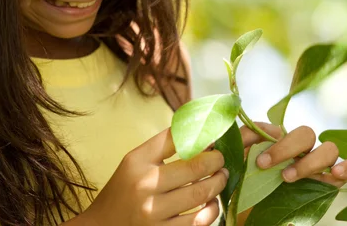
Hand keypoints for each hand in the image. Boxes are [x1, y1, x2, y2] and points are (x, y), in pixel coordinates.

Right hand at [81, 128, 227, 225]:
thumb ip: (164, 146)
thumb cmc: (124, 190)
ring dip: (219, 183)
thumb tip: (202, 131)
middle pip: (196, 167)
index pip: (177, 138)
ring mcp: (154, 212)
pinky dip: (212, 210)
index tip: (215, 136)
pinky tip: (212, 203)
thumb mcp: (136, 162)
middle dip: (217, 160)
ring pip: (201, 194)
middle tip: (221, 159)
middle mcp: (145, 185)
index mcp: (138, 161)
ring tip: (222, 177)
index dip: (203, 135)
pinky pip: (198, 221)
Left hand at [241, 122, 346, 186]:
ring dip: (310, 161)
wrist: (253, 215)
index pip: (281, 129)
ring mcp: (318, 166)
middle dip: (287, 148)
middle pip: (306, 134)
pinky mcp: (331, 183)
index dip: (272, 141)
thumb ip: (245, 140)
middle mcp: (301, 152)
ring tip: (289, 178)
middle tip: (266, 167)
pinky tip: (336, 173)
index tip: (260, 162)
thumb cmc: (247, 188)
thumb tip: (263, 130)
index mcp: (278, 143)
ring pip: (328, 149)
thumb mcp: (239, 163)